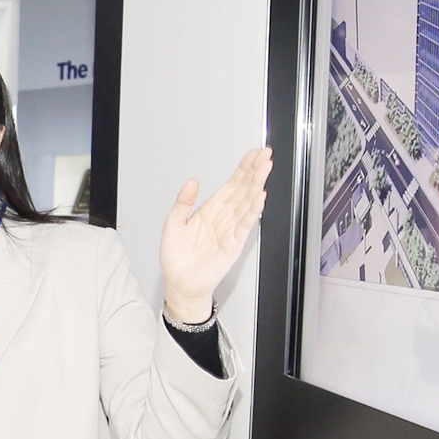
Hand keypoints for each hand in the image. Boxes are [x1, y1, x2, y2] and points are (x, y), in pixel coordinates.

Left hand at [158, 146, 272, 324]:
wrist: (179, 283)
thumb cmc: (177, 258)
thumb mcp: (173, 224)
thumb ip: (183, 203)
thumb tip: (192, 182)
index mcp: (211, 210)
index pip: (231, 185)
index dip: (242, 169)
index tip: (252, 155)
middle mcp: (224, 217)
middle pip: (243, 189)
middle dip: (255, 171)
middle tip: (265, 155)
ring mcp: (231, 229)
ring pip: (247, 203)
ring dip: (257, 185)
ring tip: (265, 169)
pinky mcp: (234, 244)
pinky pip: (245, 225)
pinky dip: (252, 211)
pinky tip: (259, 198)